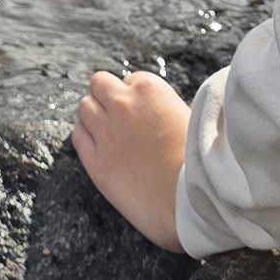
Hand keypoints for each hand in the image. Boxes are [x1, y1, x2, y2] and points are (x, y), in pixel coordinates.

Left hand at [71, 71, 189, 252]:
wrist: (194, 200)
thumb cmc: (201, 163)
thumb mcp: (190, 119)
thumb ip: (167, 109)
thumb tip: (159, 113)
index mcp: (150, 90)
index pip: (130, 79)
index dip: (134, 96)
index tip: (141, 111)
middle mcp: (123, 105)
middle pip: (99, 84)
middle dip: (107, 97)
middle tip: (118, 116)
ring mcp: (106, 133)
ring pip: (84, 107)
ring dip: (94, 116)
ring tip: (108, 133)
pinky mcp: (96, 162)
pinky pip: (78, 137)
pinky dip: (85, 138)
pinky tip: (100, 149)